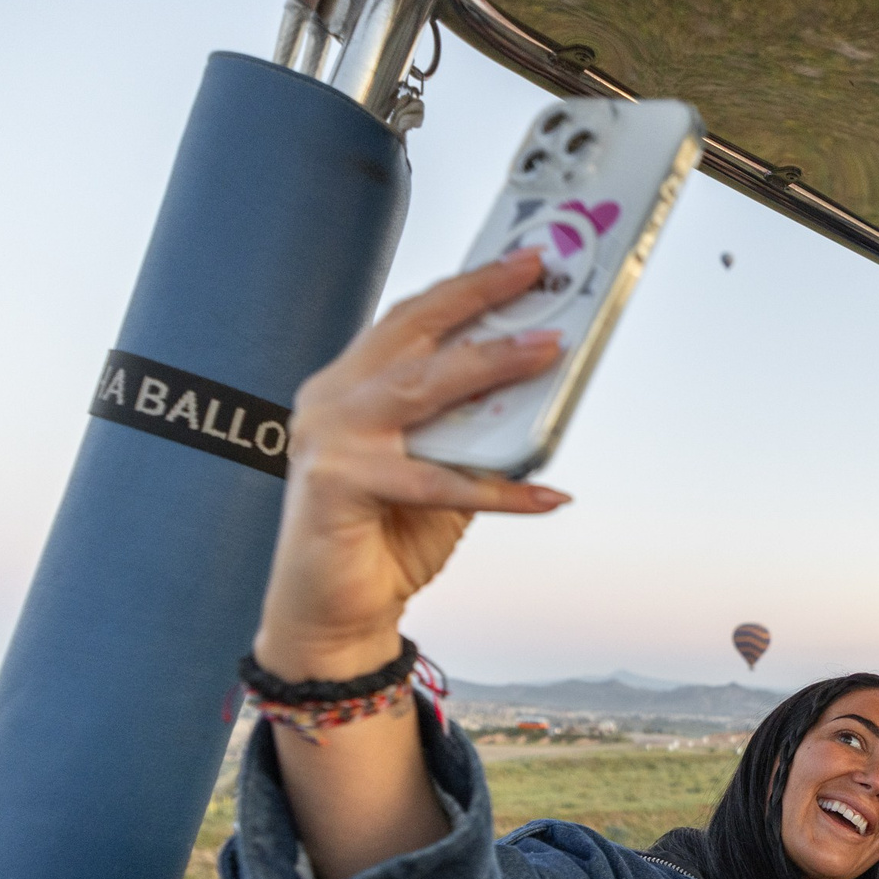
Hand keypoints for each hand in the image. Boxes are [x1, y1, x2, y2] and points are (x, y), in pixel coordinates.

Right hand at [253, 251, 573, 679]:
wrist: (336, 616)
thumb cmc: (386, 539)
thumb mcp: (440, 470)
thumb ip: (472, 430)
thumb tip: (541, 391)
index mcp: (351, 386)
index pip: (411, 321)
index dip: (465, 286)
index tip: (520, 262)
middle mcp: (332, 399)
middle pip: (414, 332)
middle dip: (479, 297)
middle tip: (537, 274)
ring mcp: (329, 437)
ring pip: (422, 389)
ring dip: (492, 366)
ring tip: (549, 352)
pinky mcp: (336, 481)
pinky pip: (435, 480)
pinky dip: (497, 489)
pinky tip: (546, 494)